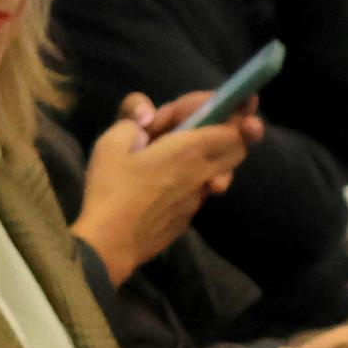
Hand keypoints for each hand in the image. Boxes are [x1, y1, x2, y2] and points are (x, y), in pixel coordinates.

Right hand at [69, 94, 244, 284]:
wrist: (108, 245)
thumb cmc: (110, 189)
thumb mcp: (112, 142)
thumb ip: (132, 119)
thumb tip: (147, 117)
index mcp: (189, 151)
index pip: (235, 129)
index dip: (239, 113)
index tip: (239, 102)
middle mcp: (203, 174)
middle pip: (238, 150)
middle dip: (232, 132)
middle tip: (206, 123)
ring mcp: (198, 200)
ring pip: (222, 172)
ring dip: (212, 157)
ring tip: (181, 150)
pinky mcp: (188, 218)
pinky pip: (202, 191)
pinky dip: (196, 178)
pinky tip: (167, 179)